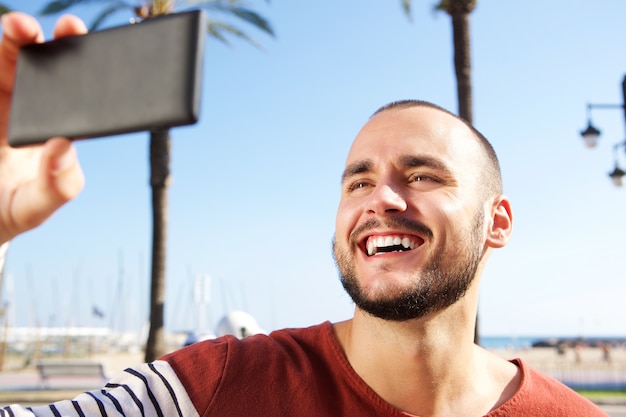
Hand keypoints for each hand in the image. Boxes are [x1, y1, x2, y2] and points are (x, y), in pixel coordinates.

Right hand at [0, 12, 86, 243]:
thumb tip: (64, 148)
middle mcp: (25, 108)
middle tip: (61, 28)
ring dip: (12, 39)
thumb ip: (56, 186)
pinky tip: (0, 50)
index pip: (76, 95)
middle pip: (40, 64)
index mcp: (53, 128)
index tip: (94, 55)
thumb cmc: (7, 210)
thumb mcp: (34, 208)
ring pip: (4, 59)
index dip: (87, 70)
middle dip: (48, 40)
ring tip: (20, 28)